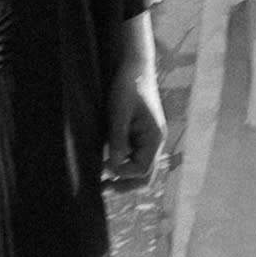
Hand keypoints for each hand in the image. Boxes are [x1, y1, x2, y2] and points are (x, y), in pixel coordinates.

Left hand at [103, 22, 167, 191]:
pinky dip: (120, 165)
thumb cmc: (127, 86)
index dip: (122, 173)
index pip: (142, 169)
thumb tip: (114, 167)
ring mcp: (147, 140)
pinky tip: (103, 164)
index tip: (103, 168)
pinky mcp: (138, 135)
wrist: (133, 66)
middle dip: (125, 185)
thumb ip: (118, 139)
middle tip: (101, 190)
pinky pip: (132, 158)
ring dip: (121, 177)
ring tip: (100, 183)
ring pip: (138, 169)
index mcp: (155, 138)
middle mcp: (154, 142)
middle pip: (145, 175)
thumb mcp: (118, 112)